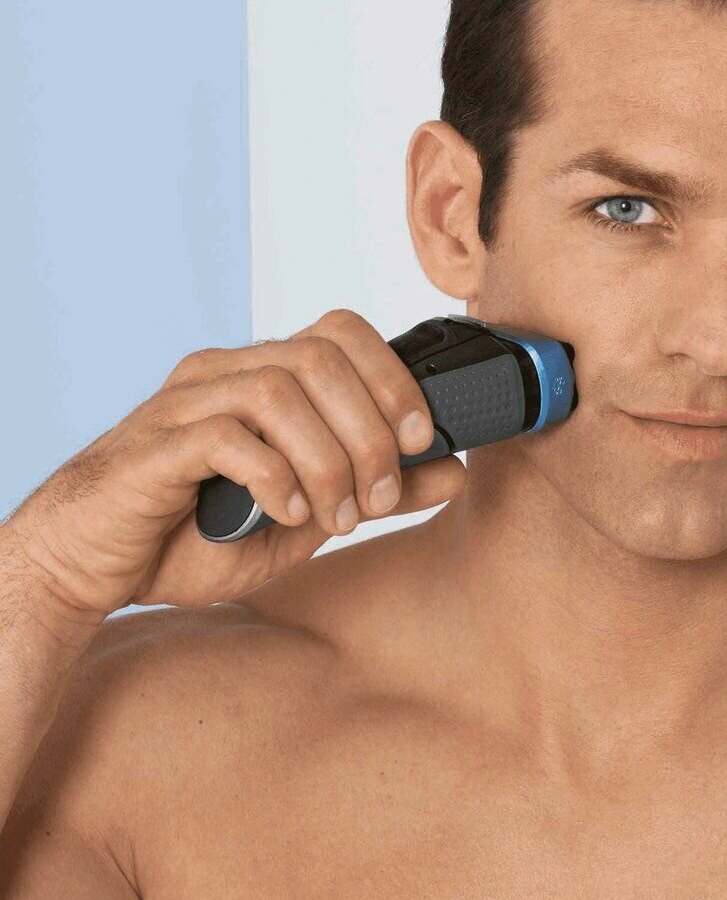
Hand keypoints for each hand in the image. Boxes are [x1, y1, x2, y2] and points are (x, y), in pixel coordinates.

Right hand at [7, 308, 466, 620]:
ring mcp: (187, 401)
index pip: (342, 332)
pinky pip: (228, 434)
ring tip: (335, 516)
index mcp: (266, 377)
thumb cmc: (197, 536)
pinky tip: (286, 513)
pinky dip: (275, 476)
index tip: (419, 440)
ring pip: (280, 391)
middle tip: (378, 498)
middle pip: (322, 358)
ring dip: (328, 460)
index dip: (393, 379)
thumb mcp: (312, 519)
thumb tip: (455, 470)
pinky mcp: (158, 442)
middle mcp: (227, 372)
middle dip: (370, 433)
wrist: (97, 566)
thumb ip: (381, 490)